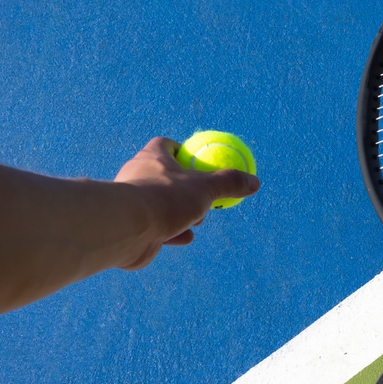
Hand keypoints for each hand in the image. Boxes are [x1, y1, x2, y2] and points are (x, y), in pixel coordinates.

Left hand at [113, 137, 259, 268]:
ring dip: (180, 213)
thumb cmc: (165, 199)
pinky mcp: (131, 226)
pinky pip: (156, 228)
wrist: (128, 229)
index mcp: (152, 158)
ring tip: (197, 221)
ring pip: (161, 205)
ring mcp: (133, 202)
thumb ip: (229, 183)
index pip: (166, 145)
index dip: (183, 151)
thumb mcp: (204, 188)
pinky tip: (185, 238)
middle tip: (203, 196)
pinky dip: (172, 233)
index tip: (199, 161)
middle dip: (185, 187)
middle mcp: (138, 176)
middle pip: (165, 177)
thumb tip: (255, 182)